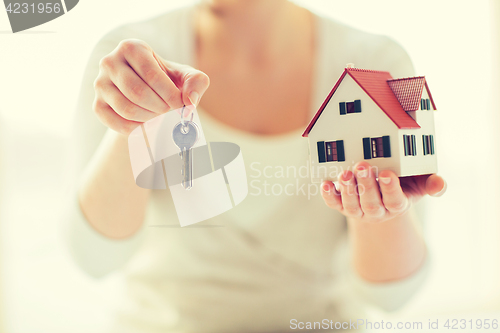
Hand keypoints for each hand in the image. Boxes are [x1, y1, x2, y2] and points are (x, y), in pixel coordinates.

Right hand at [93, 39, 209, 133]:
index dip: (169, 95)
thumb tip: (190, 102)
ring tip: (160, 117)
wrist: (149, 94)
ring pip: (126, 108)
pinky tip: (148, 125)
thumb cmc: (169, 81)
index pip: (151, 75)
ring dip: (149, 119)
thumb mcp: (187, 77)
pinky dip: (136, 129)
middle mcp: (110, 62)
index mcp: (132, 48)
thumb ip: (196, 83)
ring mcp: (100, 84)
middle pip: (137, 92)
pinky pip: (116, 122)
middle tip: (170, 113)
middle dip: (160, 108)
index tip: (180, 105)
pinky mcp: (97, 105)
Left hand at [321, 161, 445, 222]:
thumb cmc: (404, 184)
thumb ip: (431, 184)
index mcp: (398, 204)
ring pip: (352, 205)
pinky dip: (328, 195)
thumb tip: (440, 185)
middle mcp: (377, 210)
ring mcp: (358, 209)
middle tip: (362, 166)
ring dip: (347, 190)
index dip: (390, 189)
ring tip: (345, 173)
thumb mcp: (420, 183)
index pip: (395, 201)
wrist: (382, 196)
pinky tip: (325, 184)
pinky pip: (334, 204)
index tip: (387, 173)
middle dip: (366, 185)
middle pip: (371, 203)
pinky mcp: (342, 205)